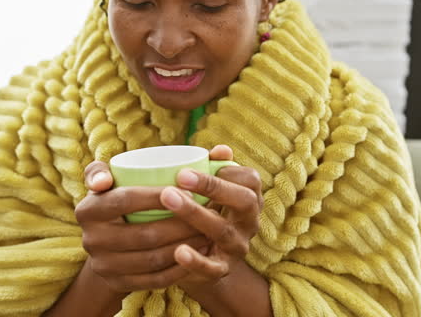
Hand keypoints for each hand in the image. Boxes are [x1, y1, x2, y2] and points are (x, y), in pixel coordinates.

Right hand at [74, 161, 209, 292]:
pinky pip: (155, 280)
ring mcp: (104, 266)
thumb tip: (106, 178)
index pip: (126, 199)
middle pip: (145, 233)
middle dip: (183, 225)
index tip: (190, 192)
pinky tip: (199, 255)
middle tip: (209, 215)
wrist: (106, 244)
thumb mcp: (112, 179)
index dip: (158, 196)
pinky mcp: (118, 285)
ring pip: (153, 259)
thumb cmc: (118, 199)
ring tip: (209, 233)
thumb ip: (113, 166)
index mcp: (88, 209)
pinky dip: (180, 268)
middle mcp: (91, 240)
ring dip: (187, 246)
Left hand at [159, 145, 262, 286]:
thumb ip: (215, 170)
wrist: (205, 263)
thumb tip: (221, 150)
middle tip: (181, 176)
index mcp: (248, 200)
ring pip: (223, 231)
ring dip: (196, 213)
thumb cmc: (206, 214)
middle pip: (245, 202)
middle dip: (214, 187)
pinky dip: (196, 260)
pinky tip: (179, 251)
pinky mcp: (222, 270)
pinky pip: (212, 268)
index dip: (230, 170)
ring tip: (168, 199)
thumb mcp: (212, 193)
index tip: (202, 163)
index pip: (251, 180)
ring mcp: (237, 247)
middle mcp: (249, 223)